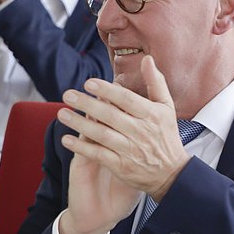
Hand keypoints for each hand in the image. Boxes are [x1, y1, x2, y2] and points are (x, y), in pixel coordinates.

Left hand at [57, 58, 190, 233]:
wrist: (172, 174)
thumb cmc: (166, 136)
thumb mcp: (166, 108)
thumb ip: (156, 82)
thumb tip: (147, 59)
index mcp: (151, 115)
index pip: (126, 100)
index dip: (106, 91)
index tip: (88, 83)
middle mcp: (140, 131)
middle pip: (110, 115)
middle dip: (87, 104)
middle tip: (67, 94)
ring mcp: (130, 150)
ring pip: (101, 134)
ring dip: (79, 124)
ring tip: (61, 114)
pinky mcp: (121, 166)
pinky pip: (98, 155)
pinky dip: (82, 147)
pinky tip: (66, 140)